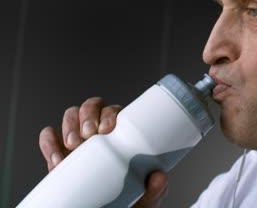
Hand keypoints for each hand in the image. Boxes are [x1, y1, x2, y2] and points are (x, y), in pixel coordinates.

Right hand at [39, 97, 167, 206]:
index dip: (109, 113)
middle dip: (87, 115)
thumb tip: (159, 177)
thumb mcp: (147, 196)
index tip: (108, 127)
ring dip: (70, 126)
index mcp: (121, 135)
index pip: (114, 111)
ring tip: (74, 145)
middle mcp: (98, 134)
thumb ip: (157, 188)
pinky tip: (58, 159)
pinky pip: (49, 138)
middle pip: (90, 107)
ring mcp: (77, 142)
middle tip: (90, 135)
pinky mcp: (58, 155)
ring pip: (70, 116)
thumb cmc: (131, 200)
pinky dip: (49, 143)